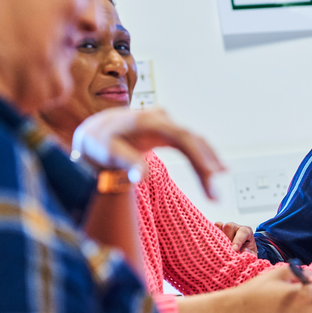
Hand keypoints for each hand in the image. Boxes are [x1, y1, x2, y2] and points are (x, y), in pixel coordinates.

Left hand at [72, 107, 224, 198]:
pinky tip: (217, 168)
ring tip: (217, 187)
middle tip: (214, 194)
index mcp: (147, 121)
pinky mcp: (167, 132)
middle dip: (206, 167)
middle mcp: (160, 118)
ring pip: (195, 141)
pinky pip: (190, 143)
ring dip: (209, 163)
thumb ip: (125, 162)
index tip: (209, 177)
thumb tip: (142, 176)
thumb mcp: (106, 152)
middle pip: (192, 141)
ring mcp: (166, 123)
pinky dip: (204, 156)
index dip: (199, 157)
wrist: (94, 132)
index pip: (181, 137)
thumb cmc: (99, 143)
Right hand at [215, 221, 256, 254]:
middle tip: (227, 249)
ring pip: (218, 225)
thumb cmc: (247, 251)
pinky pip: (211, 229)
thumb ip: (250, 253)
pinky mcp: (217, 230)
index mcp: (246, 231)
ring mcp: (225, 227)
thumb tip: (243, 251)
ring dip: (218, 237)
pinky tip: (213, 246)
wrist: (241, 250)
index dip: (238, 241)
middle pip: (229, 226)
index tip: (234, 249)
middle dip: (227, 238)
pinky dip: (211, 237)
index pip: (242, 232)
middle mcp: (235, 227)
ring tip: (220, 247)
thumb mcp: (251, 254)